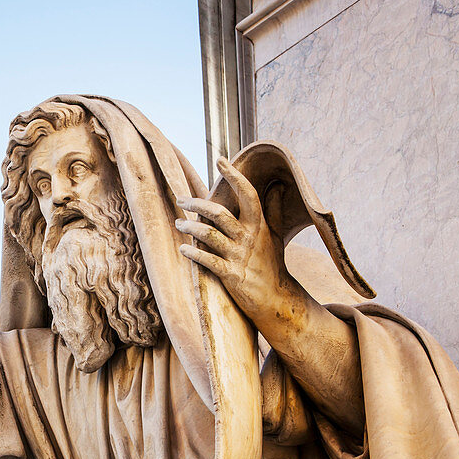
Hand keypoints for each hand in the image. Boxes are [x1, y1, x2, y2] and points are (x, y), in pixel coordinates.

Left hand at [175, 156, 297, 326]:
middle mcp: (247, 238)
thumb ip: (274, 209)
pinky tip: (183, 248)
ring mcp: (238, 256)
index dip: (235, 176)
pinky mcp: (230, 275)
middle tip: (181, 199)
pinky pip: (207, 261)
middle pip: (219, 213)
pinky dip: (193, 253)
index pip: (248, 194)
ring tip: (179, 222)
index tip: (220, 160)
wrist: (275, 298)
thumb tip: (279, 186)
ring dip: (190, 227)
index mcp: (257, 225)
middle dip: (196, 204)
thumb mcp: (275, 235)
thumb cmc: (272, 263)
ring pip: (209, 235)